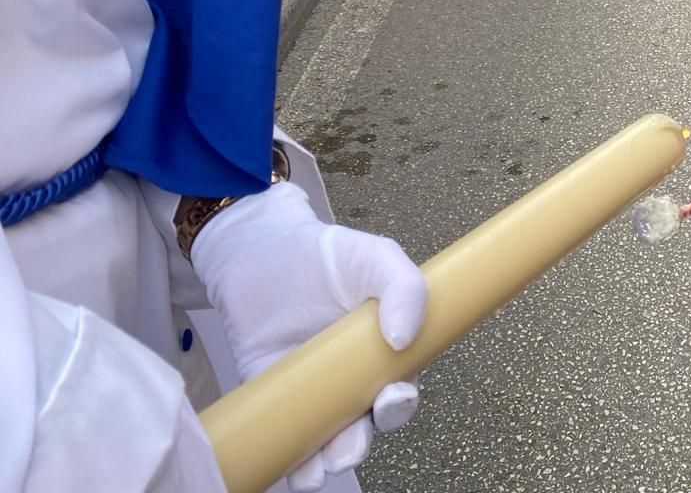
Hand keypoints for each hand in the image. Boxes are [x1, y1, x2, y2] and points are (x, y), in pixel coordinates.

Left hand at [191, 182, 425, 491]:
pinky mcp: (270, 399)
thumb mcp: (373, 256)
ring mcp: (310, 393)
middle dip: (361, 444)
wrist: (257, 249)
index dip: (400, 404)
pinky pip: (282, 438)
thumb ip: (402, 285)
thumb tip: (404, 337)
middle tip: (350, 444)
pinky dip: (287, 462)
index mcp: (385, 351)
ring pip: (325, 442)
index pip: (400, 390)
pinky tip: (291, 469)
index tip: (392, 398)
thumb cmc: (324, 253)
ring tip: (319, 466)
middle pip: (364, 427)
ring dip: (327, 462)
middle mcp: (350, 380)